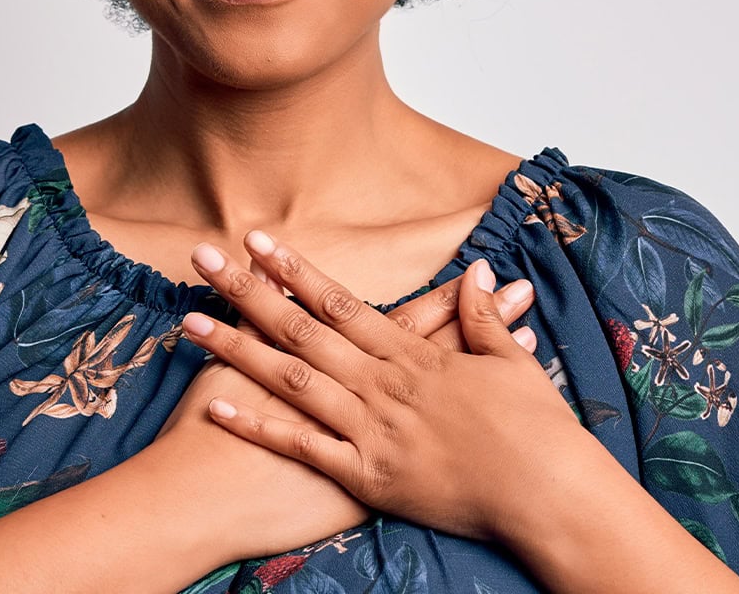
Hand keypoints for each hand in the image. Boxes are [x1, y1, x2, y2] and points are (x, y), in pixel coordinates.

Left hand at [180, 231, 582, 543]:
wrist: (548, 496)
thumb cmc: (537, 433)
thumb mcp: (513, 364)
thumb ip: (483, 318)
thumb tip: (476, 271)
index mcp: (414, 356)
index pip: (341, 303)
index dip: (296, 271)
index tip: (258, 242)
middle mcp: (383, 385)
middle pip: (302, 330)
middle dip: (249, 292)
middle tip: (203, 259)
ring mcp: (371, 429)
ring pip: (291, 380)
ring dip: (238, 349)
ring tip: (190, 322)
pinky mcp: (366, 475)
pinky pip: (302, 447)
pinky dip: (258, 427)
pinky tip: (216, 406)